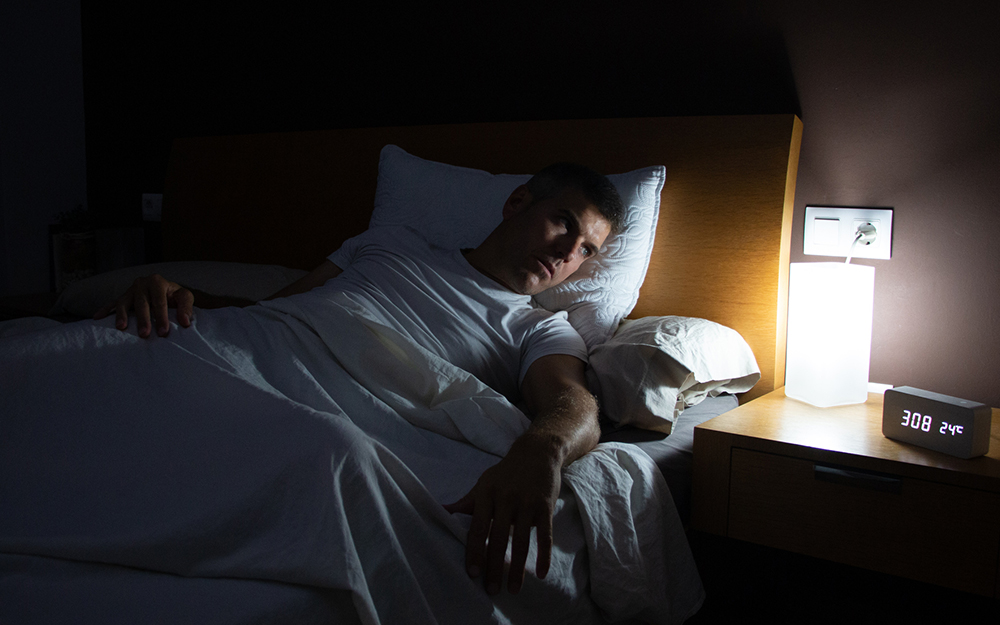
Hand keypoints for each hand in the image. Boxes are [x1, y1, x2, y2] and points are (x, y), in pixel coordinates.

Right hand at [94, 274, 193, 337]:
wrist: (164, 291)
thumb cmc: (174, 296)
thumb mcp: (184, 297)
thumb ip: (186, 308)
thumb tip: (185, 322)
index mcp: (157, 281)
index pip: (160, 301)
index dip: (162, 317)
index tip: (163, 332)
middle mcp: (141, 283)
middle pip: (142, 303)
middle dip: (143, 319)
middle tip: (144, 334)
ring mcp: (130, 290)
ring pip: (124, 303)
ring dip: (122, 315)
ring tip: (121, 327)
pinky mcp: (122, 297)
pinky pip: (111, 304)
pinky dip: (105, 310)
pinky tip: (97, 318)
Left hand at [444, 437, 560, 594]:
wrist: (537, 452)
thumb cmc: (506, 472)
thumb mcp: (484, 483)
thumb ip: (466, 502)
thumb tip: (441, 511)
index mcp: (487, 494)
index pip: (478, 528)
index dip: (474, 551)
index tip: (472, 573)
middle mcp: (506, 499)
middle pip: (498, 538)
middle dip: (494, 566)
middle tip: (491, 589)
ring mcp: (527, 503)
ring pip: (521, 541)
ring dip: (517, 568)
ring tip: (512, 588)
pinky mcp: (545, 506)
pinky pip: (545, 535)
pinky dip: (543, 555)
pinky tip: (540, 573)